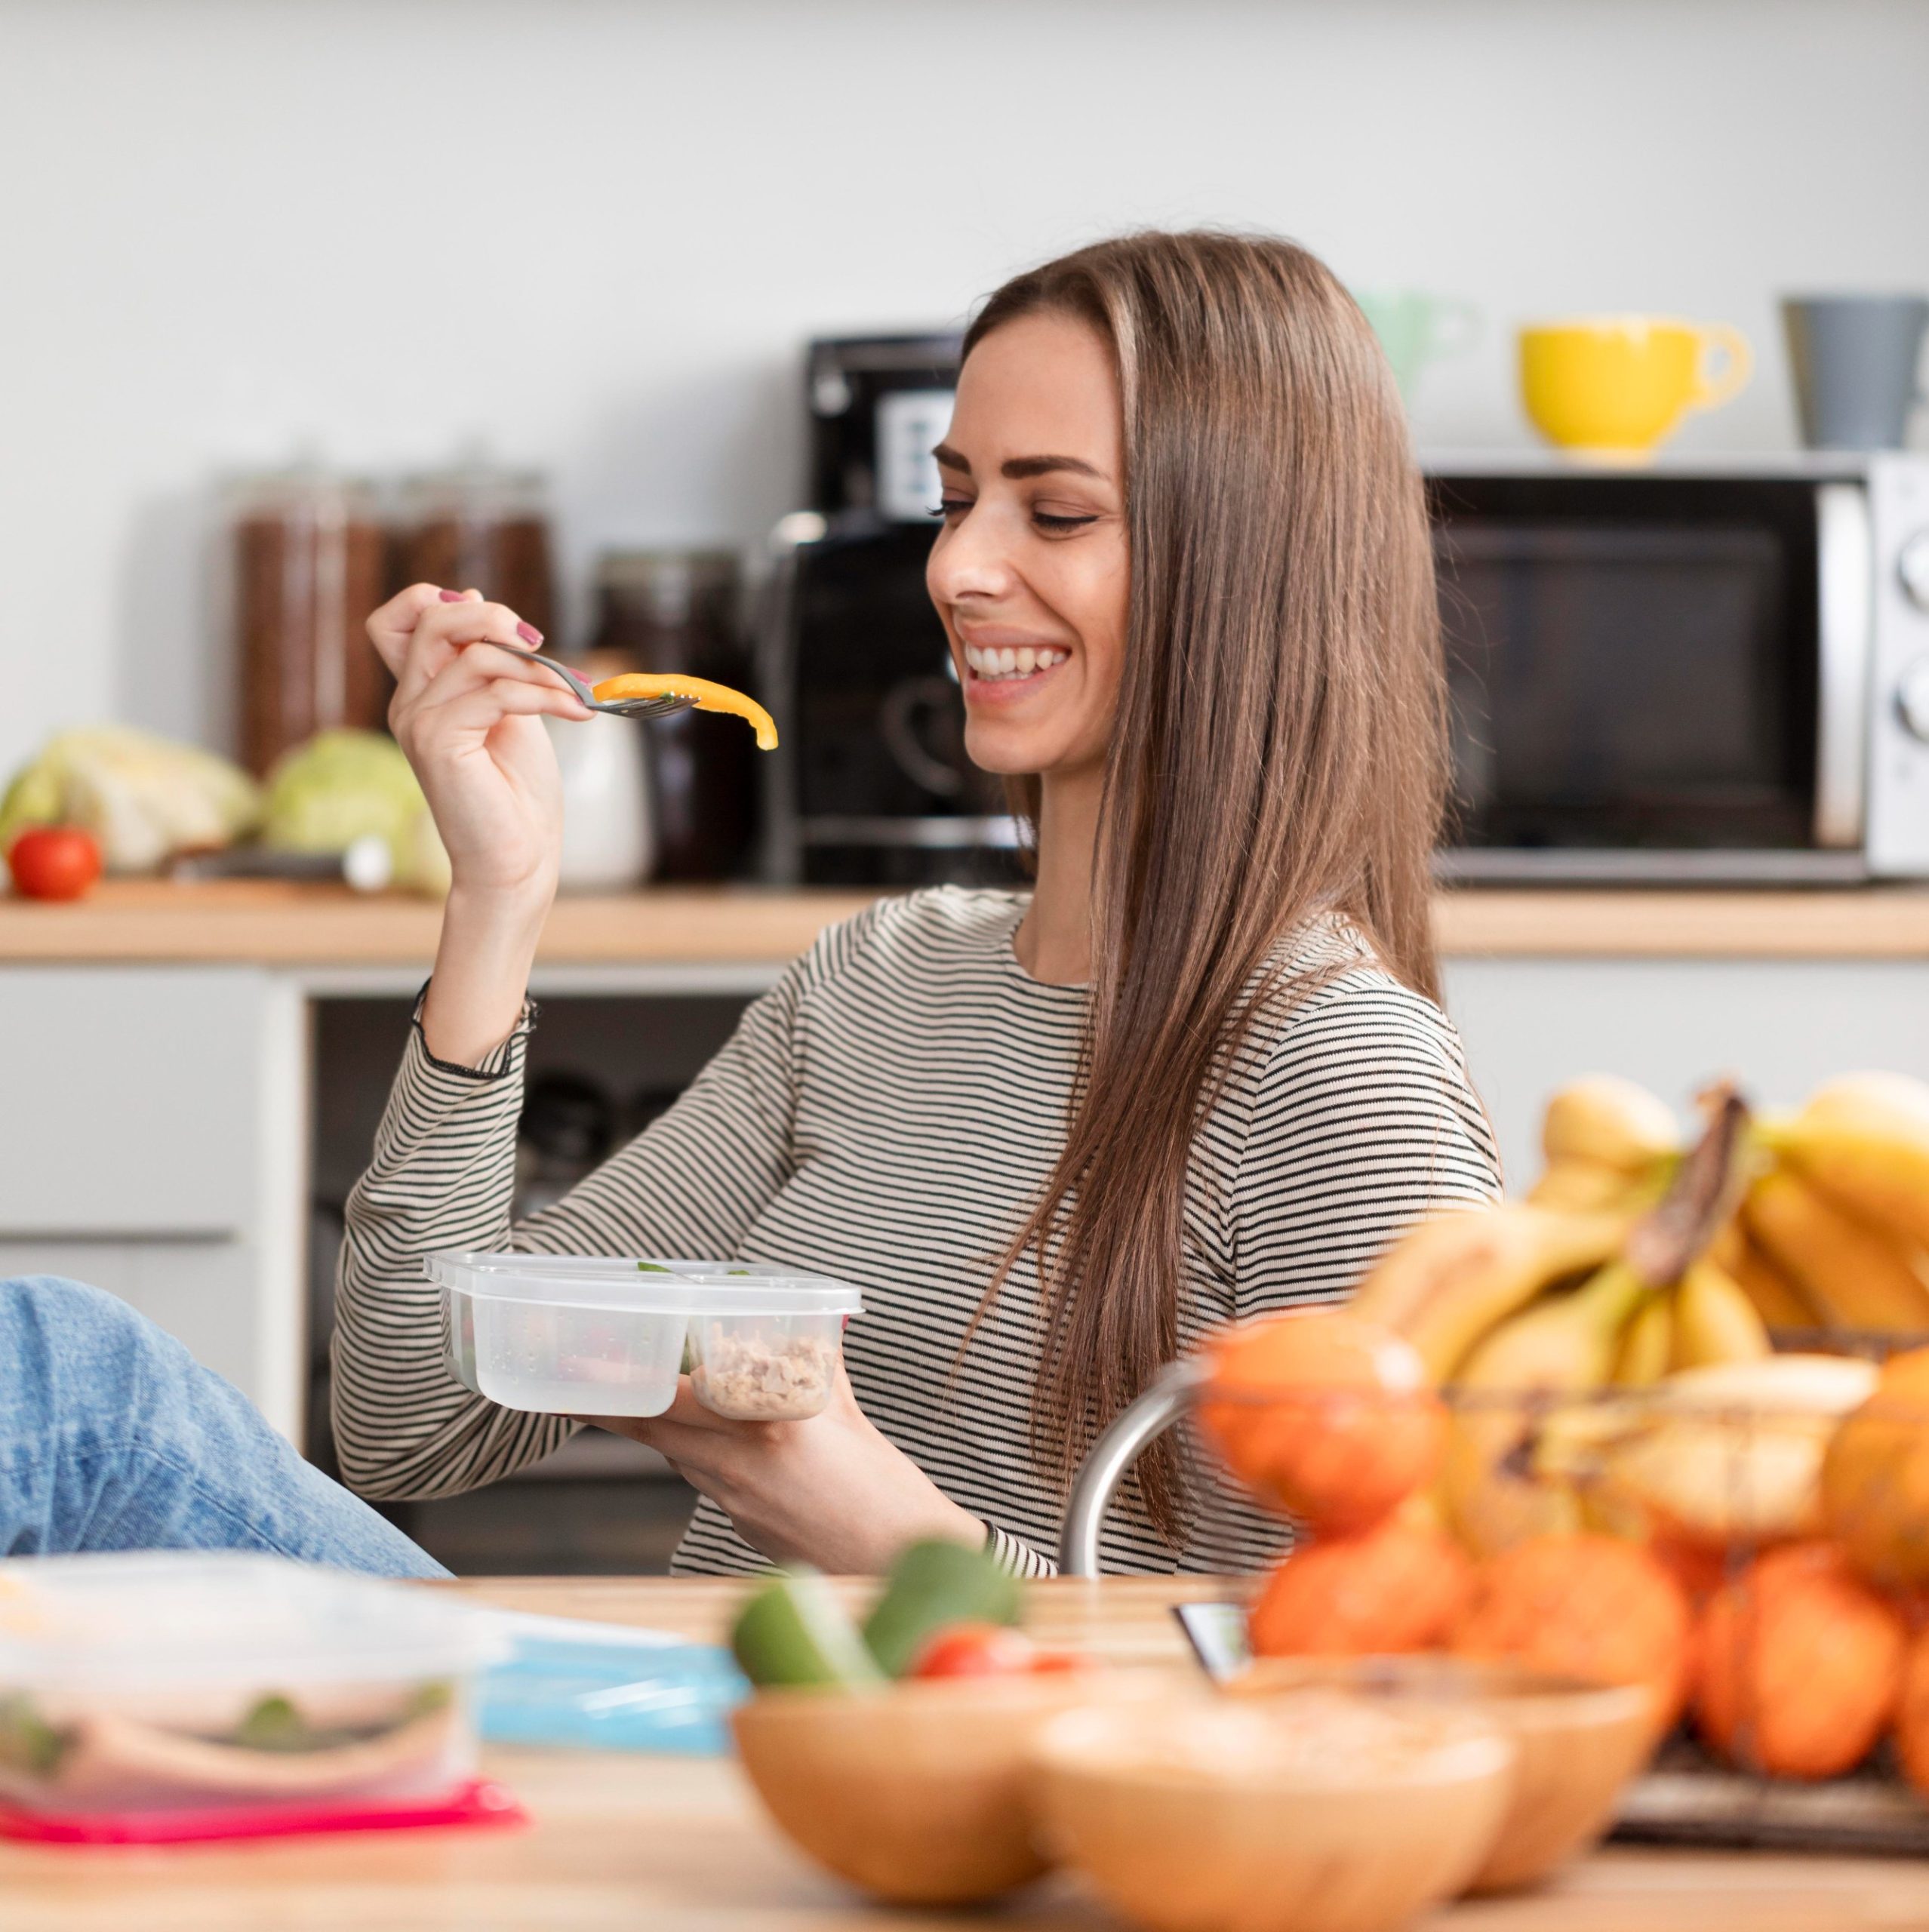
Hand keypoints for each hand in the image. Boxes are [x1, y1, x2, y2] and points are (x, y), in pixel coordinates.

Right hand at [371, 583, 592, 901]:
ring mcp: (417, 722)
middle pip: (430, 618)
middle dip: (494, 619)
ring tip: (575, 695)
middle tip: (541, 647)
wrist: (517, 860)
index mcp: (422, 693)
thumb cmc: (517, 795)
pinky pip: (495, 692)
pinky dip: (544, 695)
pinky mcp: (437, 742)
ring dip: (538, 668)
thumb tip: (474, 597)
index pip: (397, 618)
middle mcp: (409, 703)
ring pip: (472, 653)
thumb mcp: (510, 709)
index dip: (441, 601)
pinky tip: (575, 713)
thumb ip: (493, 663)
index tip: (504, 628)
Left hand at [597, 1367, 983, 1572]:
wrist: (901, 1567)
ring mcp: (735, 1503)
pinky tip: (701, 1440)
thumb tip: (808, 1330)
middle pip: (653, 1431)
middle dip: (608, 1405)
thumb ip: (821, 1368)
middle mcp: (739, 1464)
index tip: (582, 1369)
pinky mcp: (742, 1527)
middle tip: (570, 1381)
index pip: (673, 1399)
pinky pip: (705, 1479)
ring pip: (676, 1454)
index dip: (621, 1386)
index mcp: (769, 1424)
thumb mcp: (851, 1416)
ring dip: (649, 1427)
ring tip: (621, 1396)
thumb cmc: (888, 1494)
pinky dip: (695, 1454)